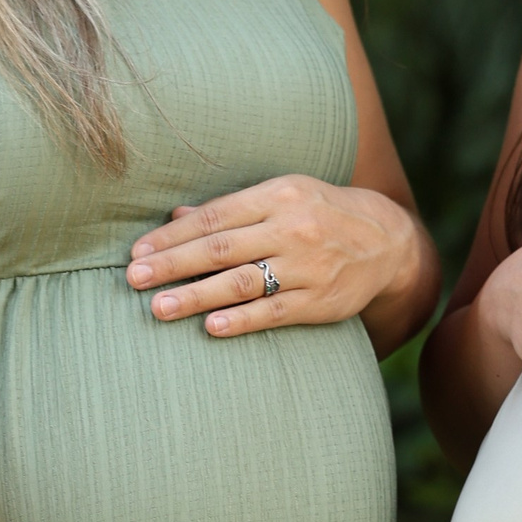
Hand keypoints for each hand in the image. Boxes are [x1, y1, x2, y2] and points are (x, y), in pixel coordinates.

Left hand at [126, 177, 420, 336]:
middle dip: (173, 265)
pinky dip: (242, 320)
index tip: (137, 252)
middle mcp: (292, 228)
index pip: (214, 218)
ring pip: (242, 282)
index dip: (172, 236)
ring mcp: (307, 267)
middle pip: (221, 249)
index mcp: (278, 195)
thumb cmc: (320, 213)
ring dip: (197, 296)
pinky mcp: (320, 301)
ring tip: (159, 308)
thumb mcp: (282, 196)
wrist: (387, 241)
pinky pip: (275, 312)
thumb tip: (175, 217)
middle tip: (133, 279)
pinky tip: (211, 327)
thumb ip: (231, 209)